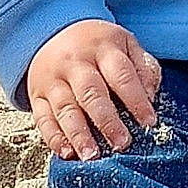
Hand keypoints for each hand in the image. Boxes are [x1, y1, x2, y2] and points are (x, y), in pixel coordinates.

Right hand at [27, 19, 161, 160]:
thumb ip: (143, 68)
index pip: (122, 75)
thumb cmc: (98, 46)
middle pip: (91, 92)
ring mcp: (53, 79)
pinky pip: (43, 118)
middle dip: (107, 121)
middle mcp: (76, 62)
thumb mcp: (125, 44)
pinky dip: (54, 137)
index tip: (148, 123)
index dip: (136, 100)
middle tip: (121, 144)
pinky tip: (66, 152)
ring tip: (92, 156)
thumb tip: (150, 97)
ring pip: (65, 108)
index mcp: (103, 48)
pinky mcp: (37, 95)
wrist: (53, 32)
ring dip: (78, 134)